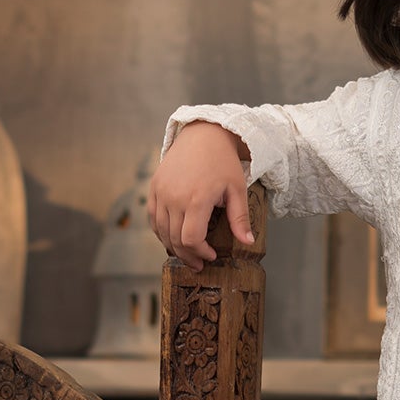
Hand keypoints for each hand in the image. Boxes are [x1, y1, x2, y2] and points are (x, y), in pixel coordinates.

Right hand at [148, 122, 254, 272]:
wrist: (203, 134)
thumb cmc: (223, 161)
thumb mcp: (237, 189)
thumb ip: (239, 218)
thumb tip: (247, 243)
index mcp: (197, 199)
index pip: (191, 239)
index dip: (201, 253)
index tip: (212, 256)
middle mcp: (174, 197)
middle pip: (175, 239)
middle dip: (188, 256)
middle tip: (199, 264)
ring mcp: (161, 192)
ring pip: (161, 231)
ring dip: (174, 247)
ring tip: (187, 254)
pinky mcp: (154, 187)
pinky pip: (153, 218)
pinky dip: (161, 232)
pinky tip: (173, 238)